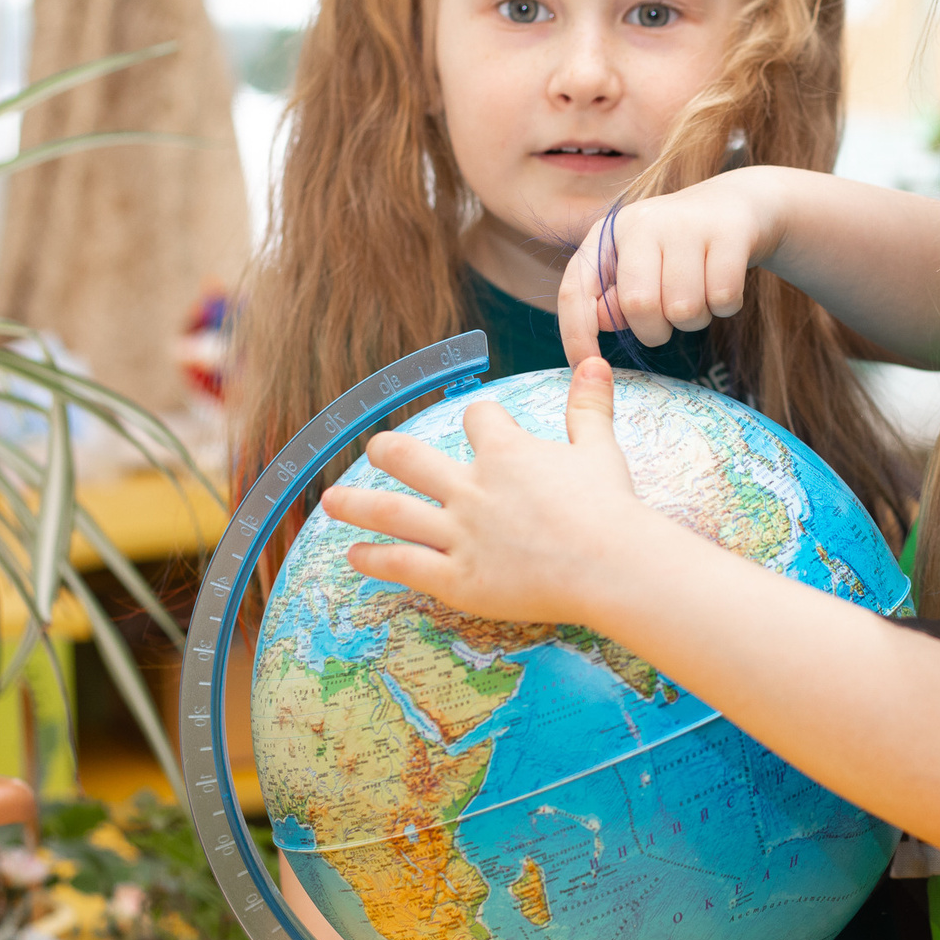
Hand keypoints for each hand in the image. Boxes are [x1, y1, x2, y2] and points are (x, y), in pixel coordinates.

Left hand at [326, 359, 658, 624]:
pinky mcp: (457, 578)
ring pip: (392, 512)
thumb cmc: (609, 508)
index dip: (479, 420)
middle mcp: (471, 488)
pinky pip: (404, 564)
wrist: (609, 565)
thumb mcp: (599, 449)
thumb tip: (593, 362)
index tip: (482, 426)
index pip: (477, 419)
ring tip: (330, 500)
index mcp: (504, 453)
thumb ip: (588, 407)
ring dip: (356, 504)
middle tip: (375, 449)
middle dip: (389, 452)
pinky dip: (375, 559)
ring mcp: (459, 534)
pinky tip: (354, 555)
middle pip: (412, 458)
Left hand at [558, 169, 781, 362]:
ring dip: (695, 320)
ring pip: (684, 309)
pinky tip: (724, 284)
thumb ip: (614, 297)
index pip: (576, 289)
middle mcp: (642, 223)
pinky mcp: (728, 231)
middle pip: (638, 306)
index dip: (577, 335)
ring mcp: (686, 224)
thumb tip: (601, 320)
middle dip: (655, 331)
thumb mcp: (639, 268)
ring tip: (700, 294)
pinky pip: (723, 298)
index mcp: (609, 234)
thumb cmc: (677, 249)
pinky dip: (726, 307)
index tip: (588, 369)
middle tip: (669, 318)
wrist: (736, 203)